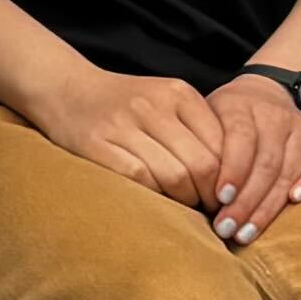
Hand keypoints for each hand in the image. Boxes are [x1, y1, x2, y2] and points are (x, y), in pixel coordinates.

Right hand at [37, 64, 231, 211]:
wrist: (67, 91)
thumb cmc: (126, 106)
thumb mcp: (168, 104)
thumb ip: (199, 131)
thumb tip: (233, 181)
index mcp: (178, 93)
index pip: (221, 145)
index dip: (231, 178)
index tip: (229, 196)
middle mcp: (152, 105)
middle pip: (201, 164)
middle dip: (211, 195)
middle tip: (211, 209)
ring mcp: (123, 124)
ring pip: (174, 176)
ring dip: (185, 200)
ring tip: (186, 206)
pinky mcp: (97, 145)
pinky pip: (139, 179)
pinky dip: (155, 196)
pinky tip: (157, 199)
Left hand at [199, 74, 300, 244]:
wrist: (265, 92)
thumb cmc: (226, 116)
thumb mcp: (206, 116)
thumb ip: (201, 144)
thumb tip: (187, 186)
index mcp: (241, 106)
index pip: (240, 139)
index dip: (232, 171)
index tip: (219, 200)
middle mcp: (275, 115)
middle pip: (265, 163)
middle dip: (246, 202)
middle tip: (228, 229)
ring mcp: (300, 128)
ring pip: (289, 170)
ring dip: (269, 206)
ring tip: (247, 232)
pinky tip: (296, 201)